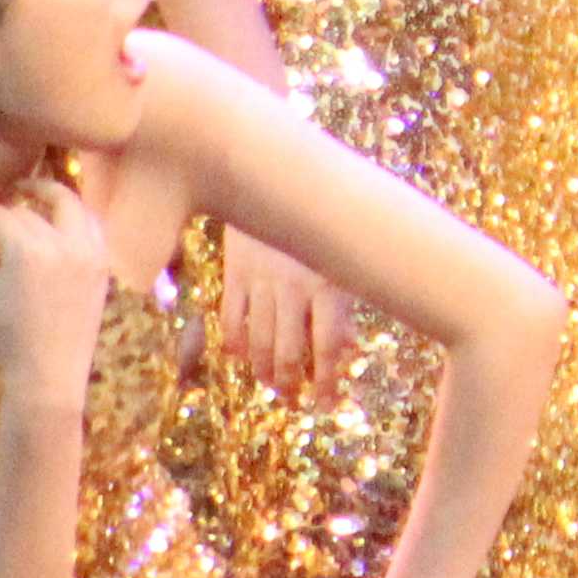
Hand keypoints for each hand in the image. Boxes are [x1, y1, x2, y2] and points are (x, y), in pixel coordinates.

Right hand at [0, 178, 114, 393]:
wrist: (48, 372)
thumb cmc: (2, 338)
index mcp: (26, 252)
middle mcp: (61, 244)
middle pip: (29, 210)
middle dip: (7, 208)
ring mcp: (88, 251)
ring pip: (70, 203)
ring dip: (48, 194)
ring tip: (29, 193)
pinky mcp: (103, 262)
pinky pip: (92, 223)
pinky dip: (75, 213)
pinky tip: (57, 217)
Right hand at [219, 228, 359, 402]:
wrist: (280, 173)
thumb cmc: (327, 214)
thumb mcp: (345, 254)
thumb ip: (345, 300)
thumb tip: (347, 347)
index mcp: (328, 283)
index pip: (326, 346)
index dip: (325, 380)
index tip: (324, 404)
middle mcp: (293, 287)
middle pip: (288, 350)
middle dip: (290, 380)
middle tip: (293, 398)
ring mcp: (260, 281)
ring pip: (258, 340)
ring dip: (263, 368)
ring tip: (272, 384)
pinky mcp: (235, 272)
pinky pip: (230, 317)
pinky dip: (233, 341)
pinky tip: (238, 357)